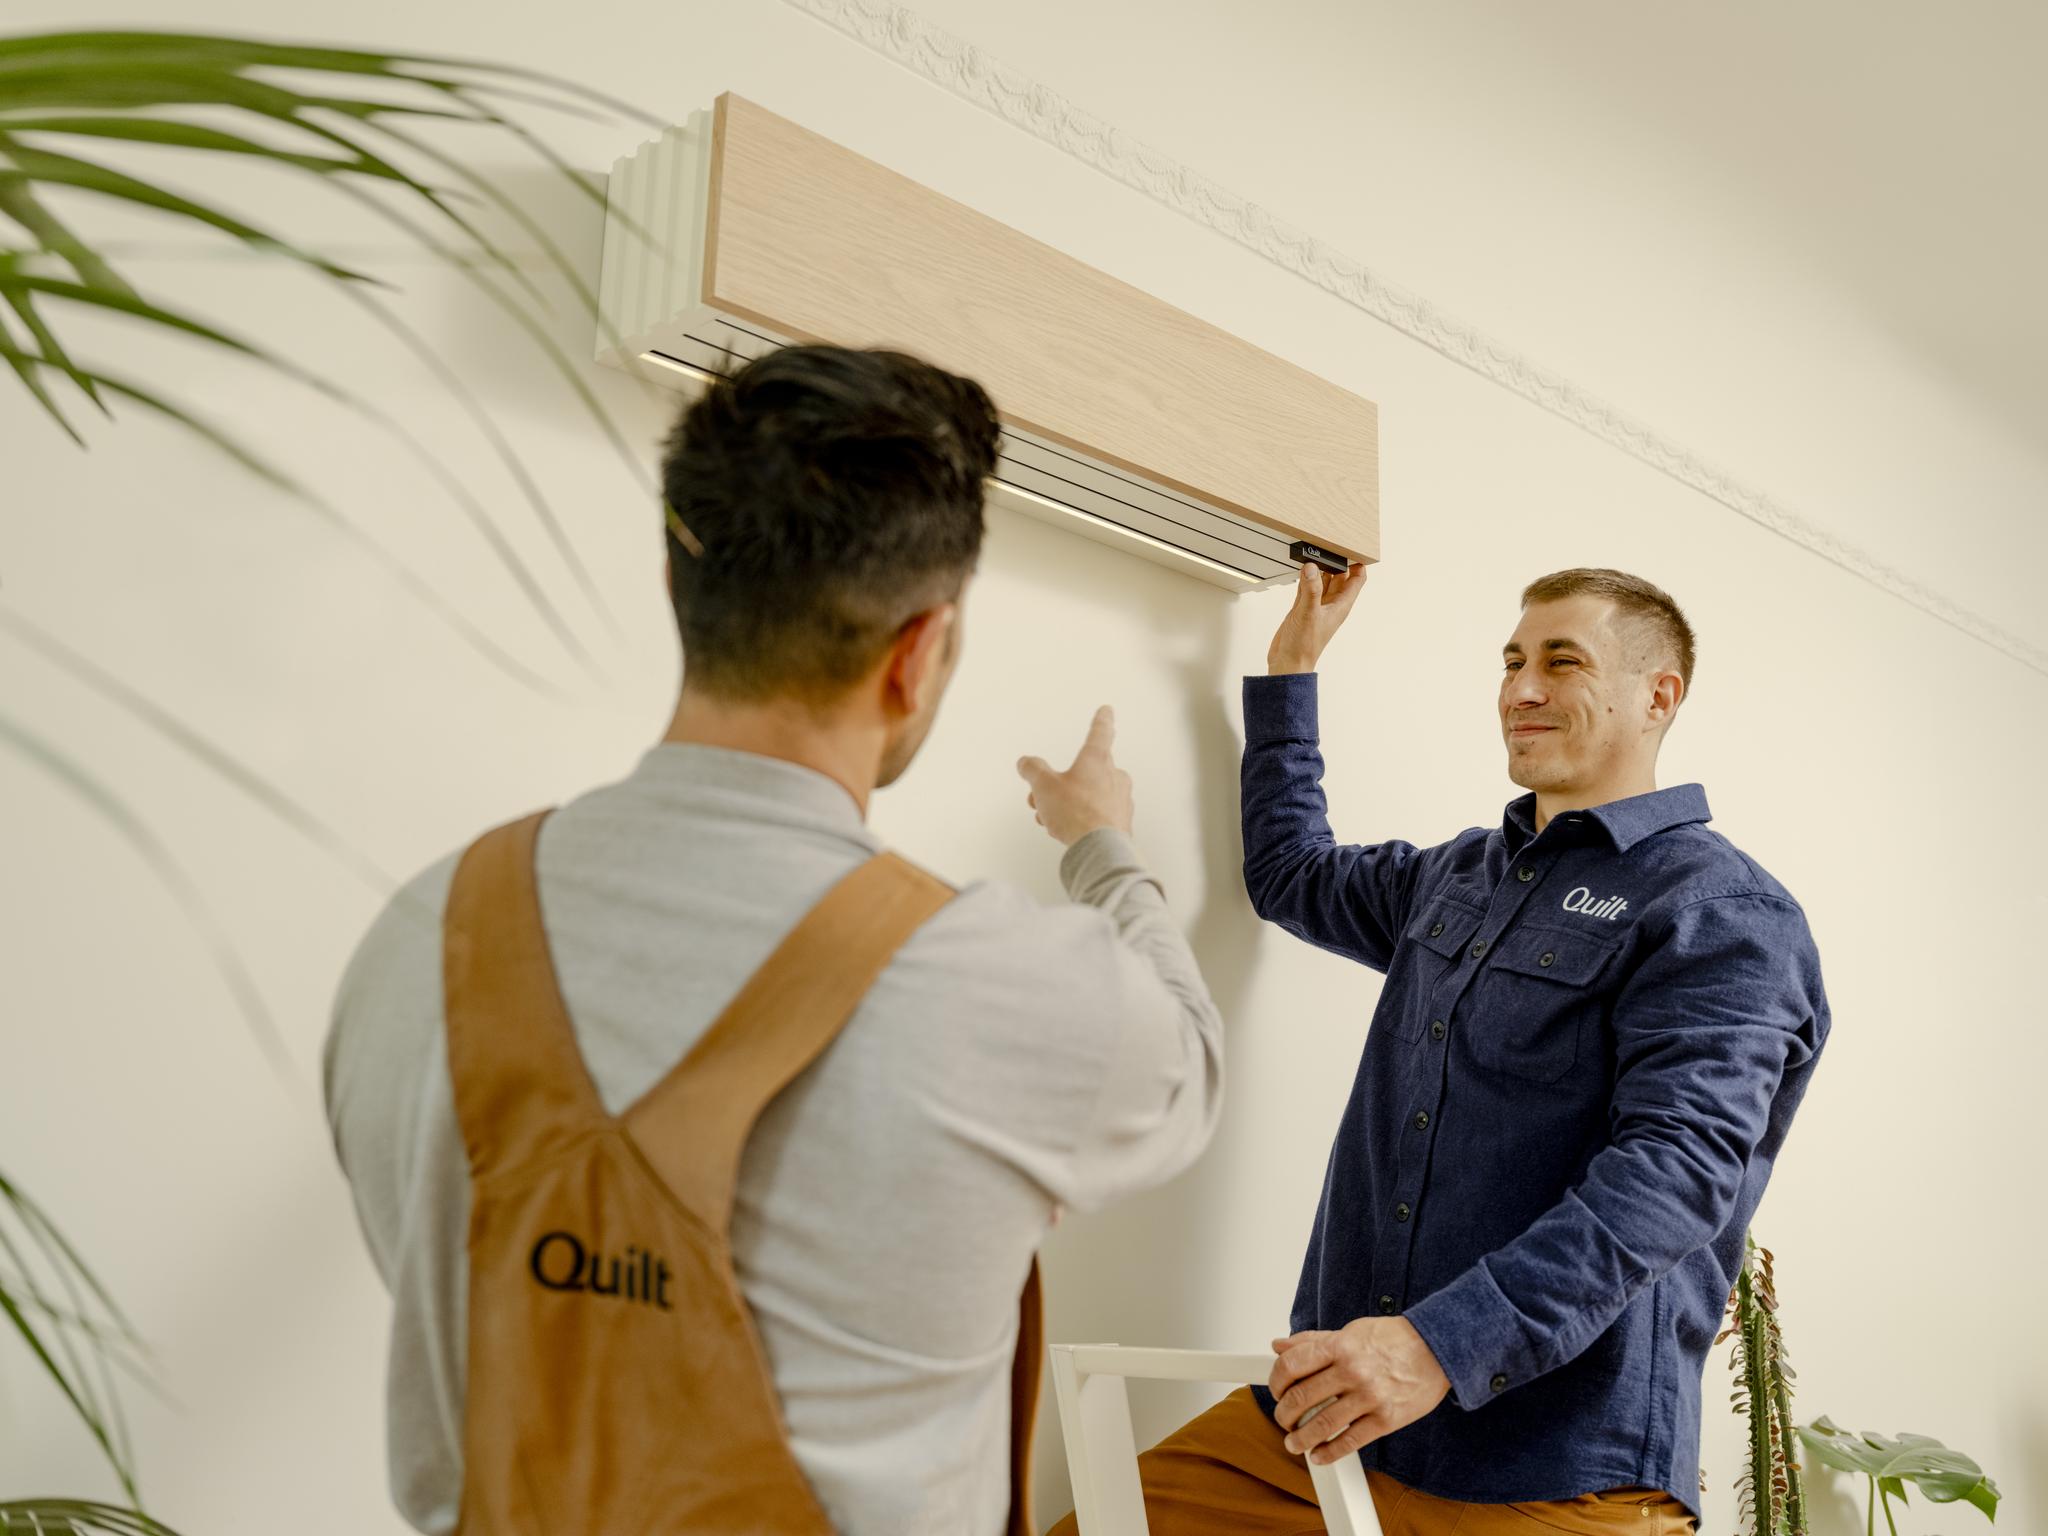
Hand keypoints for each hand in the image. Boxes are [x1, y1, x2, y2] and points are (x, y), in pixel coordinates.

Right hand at [1016, 705, 1133, 845]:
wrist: (1100, 848)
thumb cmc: (1076, 813)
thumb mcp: (1043, 786)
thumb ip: (1033, 770)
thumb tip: (1025, 762)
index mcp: (1097, 759)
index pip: (1100, 732)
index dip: (1101, 720)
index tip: (1107, 710)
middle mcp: (1114, 775)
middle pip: (1084, 772)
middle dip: (1060, 784)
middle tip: (1040, 800)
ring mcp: (1121, 799)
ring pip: (1088, 795)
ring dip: (1066, 805)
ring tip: (1049, 820)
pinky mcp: (1121, 821)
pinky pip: (1096, 815)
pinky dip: (1080, 819)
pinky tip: (1066, 832)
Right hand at [1267, 559, 1367, 674]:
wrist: (1288, 662)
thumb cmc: (1304, 645)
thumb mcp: (1308, 613)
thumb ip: (1310, 589)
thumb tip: (1311, 567)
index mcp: (1340, 606)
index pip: (1357, 580)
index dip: (1358, 563)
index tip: (1352, 548)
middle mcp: (1331, 604)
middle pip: (1341, 577)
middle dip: (1338, 561)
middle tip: (1332, 544)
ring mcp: (1317, 605)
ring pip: (1323, 580)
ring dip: (1321, 568)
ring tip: (1317, 550)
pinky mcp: (1303, 608)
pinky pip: (1307, 587)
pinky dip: (1306, 577)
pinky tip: (1302, 567)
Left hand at [1267, 1316, 1449, 1464]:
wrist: (1438, 1350)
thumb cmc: (1395, 1339)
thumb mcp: (1351, 1331)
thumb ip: (1314, 1340)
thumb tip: (1280, 1345)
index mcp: (1340, 1346)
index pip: (1292, 1365)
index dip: (1276, 1381)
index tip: (1276, 1390)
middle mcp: (1352, 1371)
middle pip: (1301, 1398)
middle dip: (1284, 1413)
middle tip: (1283, 1418)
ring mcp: (1369, 1397)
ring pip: (1322, 1425)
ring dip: (1300, 1439)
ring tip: (1294, 1443)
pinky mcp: (1386, 1420)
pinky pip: (1350, 1442)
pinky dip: (1329, 1453)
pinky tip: (1320, 1455)